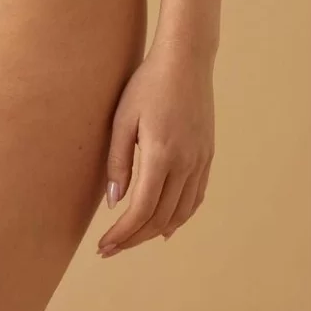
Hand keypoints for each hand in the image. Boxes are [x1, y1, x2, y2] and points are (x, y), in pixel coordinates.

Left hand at [97, 41, 214, 257]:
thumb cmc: (147, 84)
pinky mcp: (207, 155)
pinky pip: (195, 198)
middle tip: (109, 249)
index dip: (122, 233)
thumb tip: (114, 202)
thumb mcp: (122, 119)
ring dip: (155, 231)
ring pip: (181, 213)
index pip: (142, 210)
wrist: (187, 61)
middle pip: (160, 218)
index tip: (103, 246)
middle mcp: (186, 163)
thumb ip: (118, 161)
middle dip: (133, 238)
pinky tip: (165, 225)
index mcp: (162, 155)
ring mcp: (201, 161)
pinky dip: (179, 217)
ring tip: (131, 240)